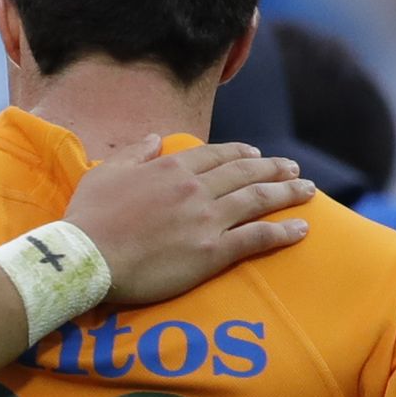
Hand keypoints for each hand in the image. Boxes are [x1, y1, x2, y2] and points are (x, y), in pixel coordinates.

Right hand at [68, 139, 314, 309]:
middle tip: (294, 169)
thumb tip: (153, 139)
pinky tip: (302, 229)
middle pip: (245, 172)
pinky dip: (282, 232)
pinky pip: (256, 238)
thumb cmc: (89, 218)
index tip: (257, 153)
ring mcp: (207, 219)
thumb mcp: (106, 174)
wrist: (87, 257)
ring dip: (287, 193)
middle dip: (274, 168)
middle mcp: (195, 188)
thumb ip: (134, 154)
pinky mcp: (212, 252)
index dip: (241, 153)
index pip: (217, 155)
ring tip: (307, 191)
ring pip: (258, 200)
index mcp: (171, 167)